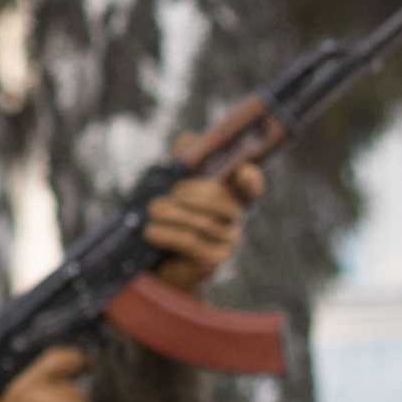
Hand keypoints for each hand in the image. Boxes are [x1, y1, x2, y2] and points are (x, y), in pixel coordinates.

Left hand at [145, 136, 266, 291]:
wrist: (161, 262)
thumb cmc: (170, 216)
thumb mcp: (175, 183)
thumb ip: (185, 160)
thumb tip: (188, 140)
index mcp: (230, 195)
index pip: (251, 184)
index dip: (251, 178)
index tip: (241, 172)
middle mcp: (236, 218)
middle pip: (220, 199)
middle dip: (189, 193)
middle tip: (167, 194)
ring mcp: (228, 241)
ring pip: (202, 222)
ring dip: (171, 213)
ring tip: (151, 211)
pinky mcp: (213, 260)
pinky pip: (191, 242)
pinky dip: (167, 233)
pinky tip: (150, 231)